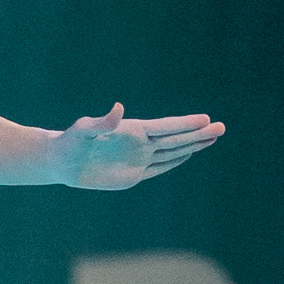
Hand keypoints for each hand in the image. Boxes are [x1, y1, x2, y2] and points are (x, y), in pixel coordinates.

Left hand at [56, 104, 225, 190]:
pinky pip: (159, 167)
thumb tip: (118, 108)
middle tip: (221, 127)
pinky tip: (189, 153)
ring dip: (193, 145)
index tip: (206, 119)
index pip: (166, 127)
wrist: (61, 161)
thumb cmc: (71, 141)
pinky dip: (175, 160)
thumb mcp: (84, 130)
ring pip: (172, 151)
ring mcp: (139, 159)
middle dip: (198, 134)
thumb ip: (102, 122)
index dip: (186, 124)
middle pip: (175, 138)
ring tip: (213, 137)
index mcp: (132, 130)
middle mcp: (140, 143)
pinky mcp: (133, 175)